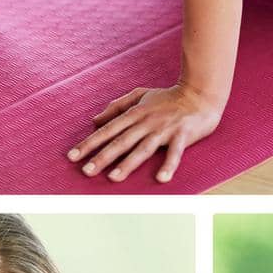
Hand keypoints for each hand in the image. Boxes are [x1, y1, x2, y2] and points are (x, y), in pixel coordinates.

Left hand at [67, 84, 223, 183]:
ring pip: (142, 148)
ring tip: (113, 178)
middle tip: (86, 171)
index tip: (73, 156)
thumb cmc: (169, 98)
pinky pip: (174, 153)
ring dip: (127, 164)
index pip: (107, 130)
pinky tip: (161, 178)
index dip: (89, 143)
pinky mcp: (182, 136)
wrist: (200, 93)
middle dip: (102, 157)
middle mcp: (146, 122)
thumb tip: (95, 120)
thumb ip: (117, 107)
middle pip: (121, 141)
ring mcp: (164, 129)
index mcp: (135, 113)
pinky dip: (168, 165)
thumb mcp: (140, 96)